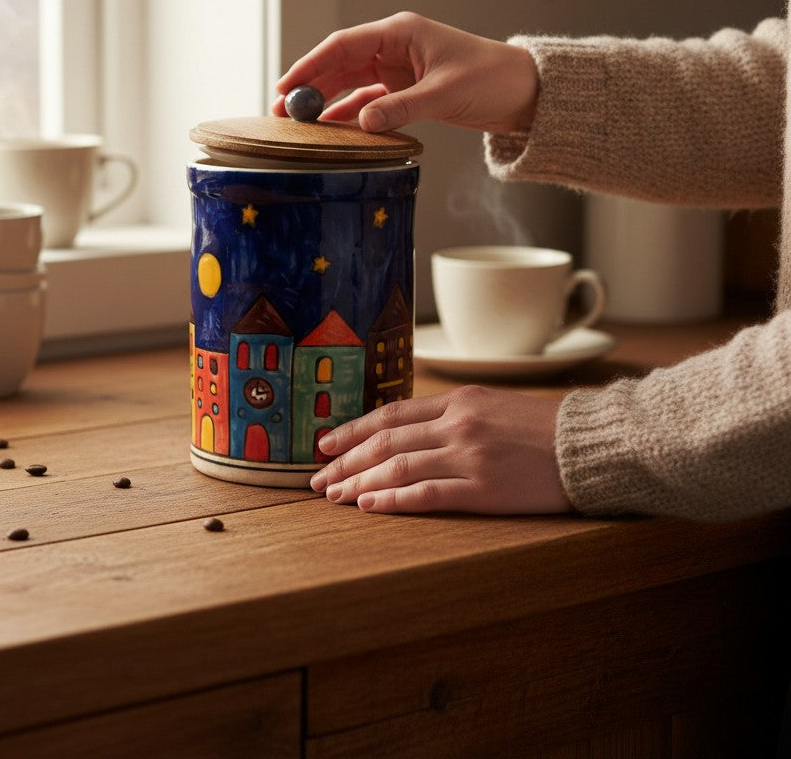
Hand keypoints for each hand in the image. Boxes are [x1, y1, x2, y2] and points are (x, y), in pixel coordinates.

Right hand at [273, 12, 538, 134]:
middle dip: (309, 86)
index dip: (310, 65)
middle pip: (339, 65)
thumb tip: (362, 122)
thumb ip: (400, 107)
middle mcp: (394, 48)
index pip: (343, 45)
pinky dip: (350, 115)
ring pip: (349, 84)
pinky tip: (332, 130)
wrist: (524, 92)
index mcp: (400, 33)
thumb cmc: (491, 78)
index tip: (285, 86)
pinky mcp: (406, 90)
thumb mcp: (444, 94)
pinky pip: (368, 101)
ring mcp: (398, 69)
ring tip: (299, 124)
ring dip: (325, 102)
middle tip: (281, 111)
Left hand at [309, 386, 571, 514]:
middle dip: (344, 458)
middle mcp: (457, 424)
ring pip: (397, 466)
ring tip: (333, 494)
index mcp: (458, 401)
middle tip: (315, 476)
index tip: (325, 442)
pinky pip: (426, 495)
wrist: (591, 445)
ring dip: (358, 480)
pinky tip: (368, 505)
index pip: (391, 414)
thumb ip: (452, 415)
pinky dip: (392, 499)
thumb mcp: (493, 405)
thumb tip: (407, 430)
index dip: (353, 429)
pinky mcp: (483, 488)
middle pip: (385, 441)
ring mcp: (468, 456)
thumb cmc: (544, 428)